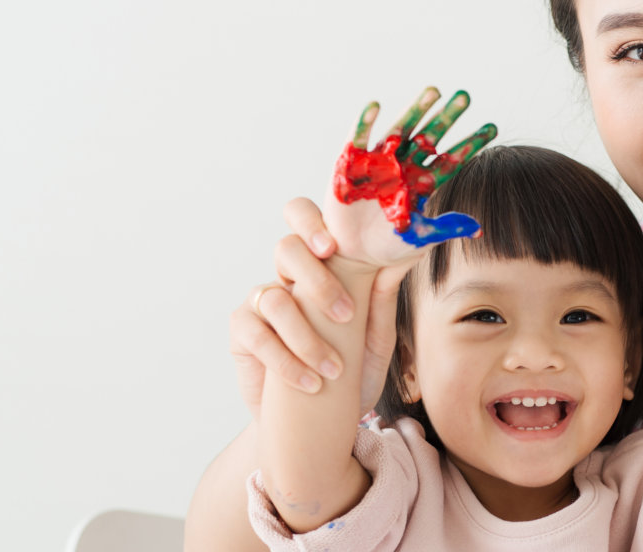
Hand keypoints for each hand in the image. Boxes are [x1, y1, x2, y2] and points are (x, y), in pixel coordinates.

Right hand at [227, 198, 407, 411]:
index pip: (306, 220)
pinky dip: (287, 361)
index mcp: (320, 266)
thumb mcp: (373, 341)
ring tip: (335, 369)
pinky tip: (310, 383)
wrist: (316, 423)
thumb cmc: (348, 375)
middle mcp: (287, 276)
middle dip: (316, 277)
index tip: (332, 247)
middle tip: (343, 312)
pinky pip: (257, 334)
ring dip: (309, 337)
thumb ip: (382, 301)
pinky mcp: (242, 331)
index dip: (311, 223)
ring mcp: (261, 301)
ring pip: (274, 296)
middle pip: (286, 248)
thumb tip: (400, 258)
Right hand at [330, 86, 496, 265]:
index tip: (492, 127)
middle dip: (446, 117)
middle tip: (465, 96)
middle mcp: (405, 166)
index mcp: (423, 181)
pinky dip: (365, 123)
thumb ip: (446, 228)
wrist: (355, 253)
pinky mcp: (351, 163)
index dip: (471, 144)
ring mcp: (380, 162)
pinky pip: (359, 139)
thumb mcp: (420, 238)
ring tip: (433, 92)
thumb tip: (478, 227)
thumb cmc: (389, 244)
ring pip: (401, 130)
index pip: (452, 159)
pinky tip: (375, 106)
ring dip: (416, 110)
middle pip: (430, 137)